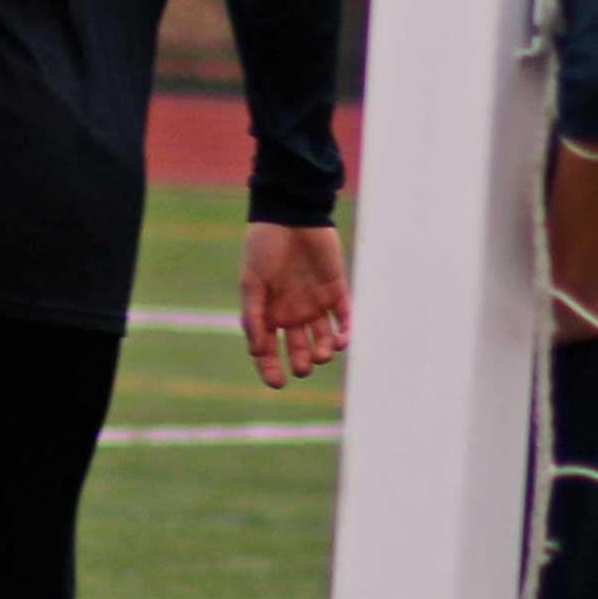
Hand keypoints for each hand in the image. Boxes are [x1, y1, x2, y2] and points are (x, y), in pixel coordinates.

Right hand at [240, 221, 352, 387]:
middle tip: (304, 366)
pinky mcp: (337, 292)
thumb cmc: (264, 247)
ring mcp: (316, 303)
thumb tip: (257, 351)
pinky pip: (345, 319)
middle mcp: (293, 313)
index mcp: (270, 313)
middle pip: (300, 350)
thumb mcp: (251, 283)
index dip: (271, 368)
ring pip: (324, 339)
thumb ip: (254, 316)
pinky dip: (346, 334)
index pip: (270, 350)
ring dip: (325, 352)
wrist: (289, 216)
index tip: (277, 382)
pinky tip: (342, 341)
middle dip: (303, 363)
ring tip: (323, 353)